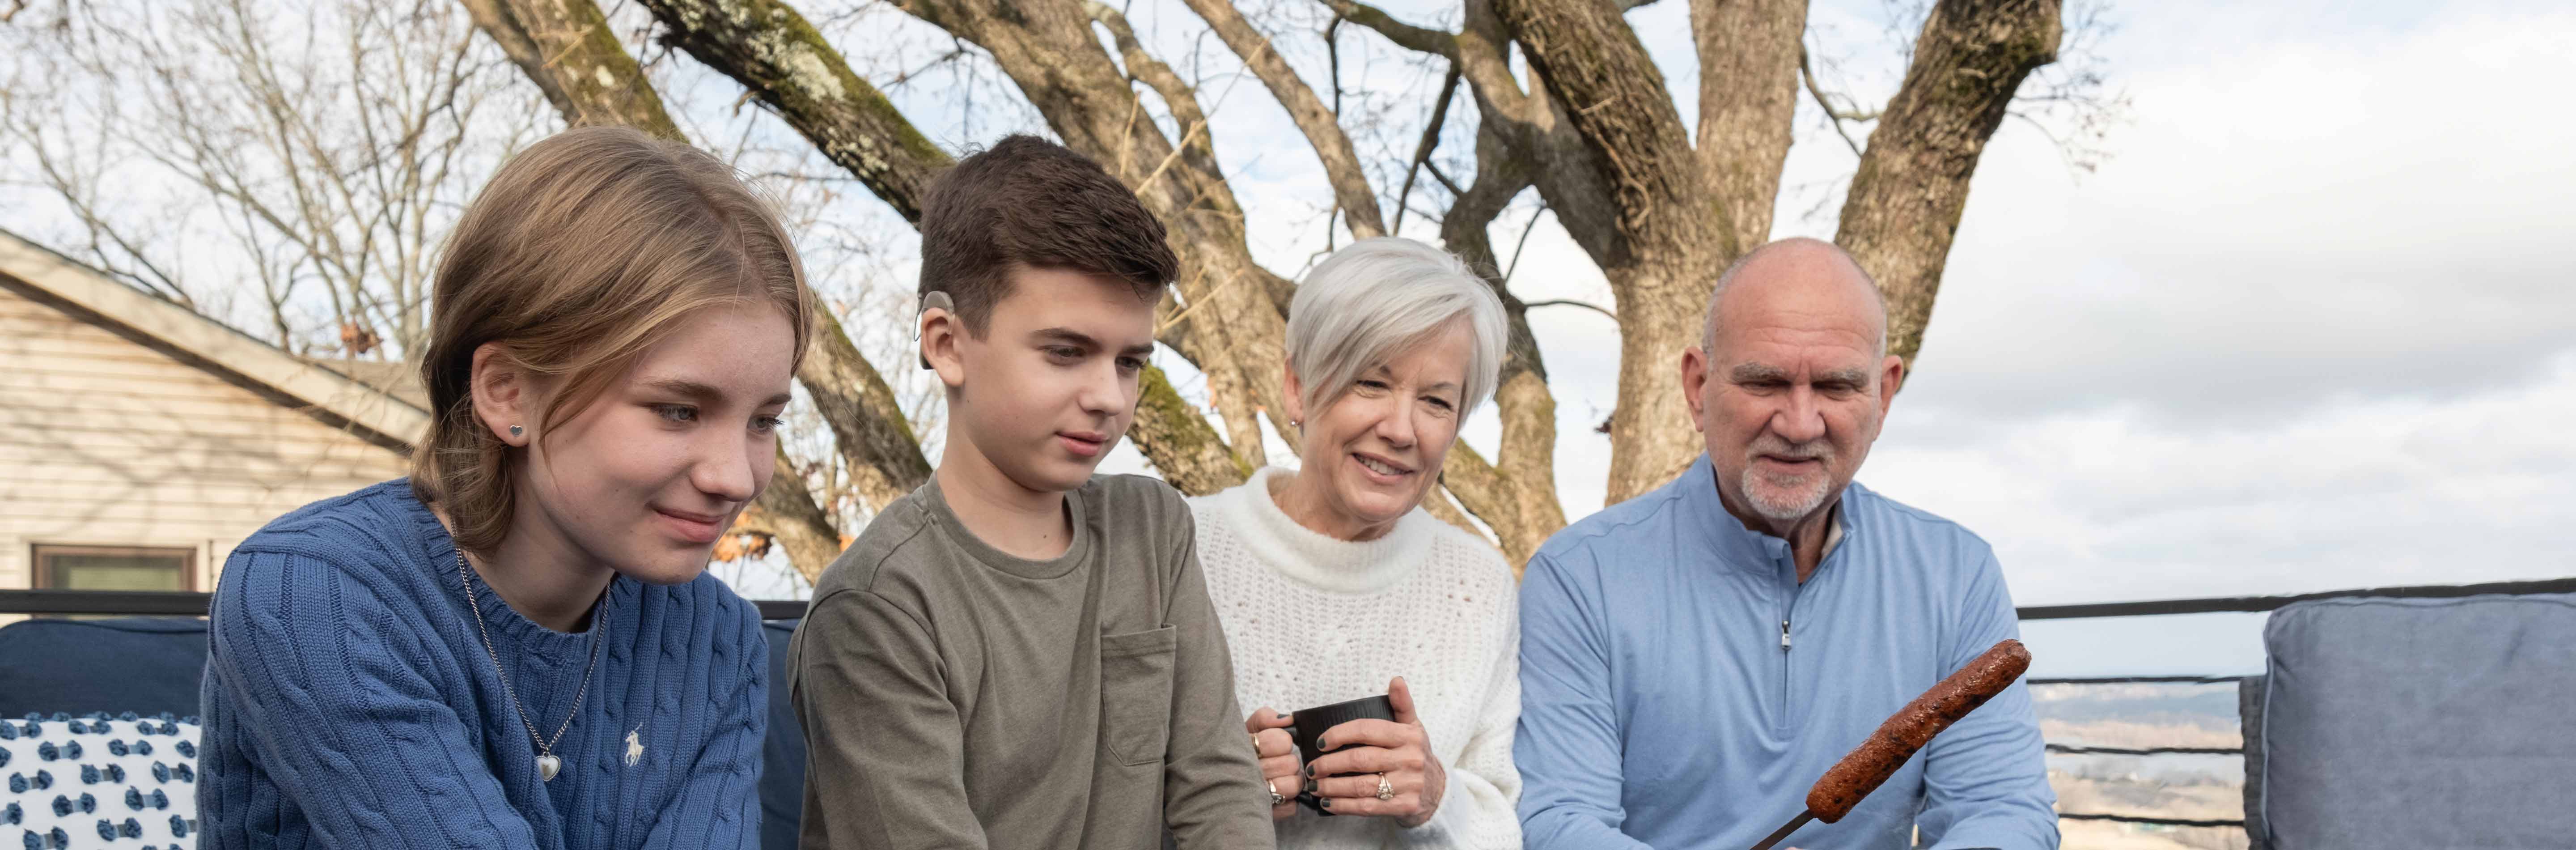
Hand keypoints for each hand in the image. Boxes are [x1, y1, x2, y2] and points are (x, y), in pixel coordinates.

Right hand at [1245, 707, 1299, 820]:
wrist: (1214, 782)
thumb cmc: (1238, 752)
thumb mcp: (1247, 728)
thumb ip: (1265, 718)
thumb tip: (1287, 720)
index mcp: (1245, 748)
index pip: (1282, 741)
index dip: (1282, 742)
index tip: (1274, 745)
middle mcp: (1249, 772)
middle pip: (1291, 763)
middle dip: (1287, 761)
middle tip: (1276, 763)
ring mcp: (1257, 795)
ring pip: (1293, 785)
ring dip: (1290, 781)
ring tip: (1279, 778)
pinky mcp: (1266, 814)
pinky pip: (1291, 807)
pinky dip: (1288, 801)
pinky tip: (1275, 795)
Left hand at [1303, 676, 1444, 827]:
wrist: (1438, 791)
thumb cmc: (1416, 755)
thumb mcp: (1414, 727)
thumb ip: (1402, 704)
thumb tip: (1396, 679)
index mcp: (1408, 736)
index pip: (1366, 730)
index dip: (1339, 734)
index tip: (1320, 742)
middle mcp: (1409, 759)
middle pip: (1360, 759)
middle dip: (1329, 764)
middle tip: (1311, 768)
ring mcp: (1408, 785)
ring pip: (1361, 785)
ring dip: (1332, 787)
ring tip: (1315, 786)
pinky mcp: (1404, 806)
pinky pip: (1367, 807)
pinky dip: (1344, 806)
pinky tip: (1328, 803)